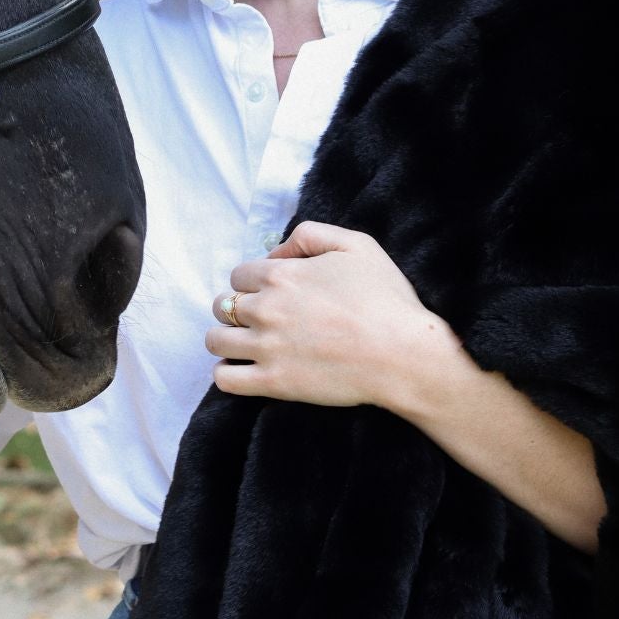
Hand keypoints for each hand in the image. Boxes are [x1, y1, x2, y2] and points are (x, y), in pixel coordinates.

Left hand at [206, 220, 455, 408]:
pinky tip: (242, 371)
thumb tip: (277, 251)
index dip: (252, 283)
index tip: (268, 294)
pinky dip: (226, 375)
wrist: (404, 355)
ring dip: (224, 339)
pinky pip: (225, 379)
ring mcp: (265, 347)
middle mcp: (265, 308)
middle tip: (259, 319)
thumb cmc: (386, 299)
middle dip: (235, 309)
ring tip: (243, 344)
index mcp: (280, 275)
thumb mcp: (355, 245)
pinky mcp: (273, 382)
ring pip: (214, 340)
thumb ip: (310, 236)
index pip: (238, 275)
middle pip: (222, 305)